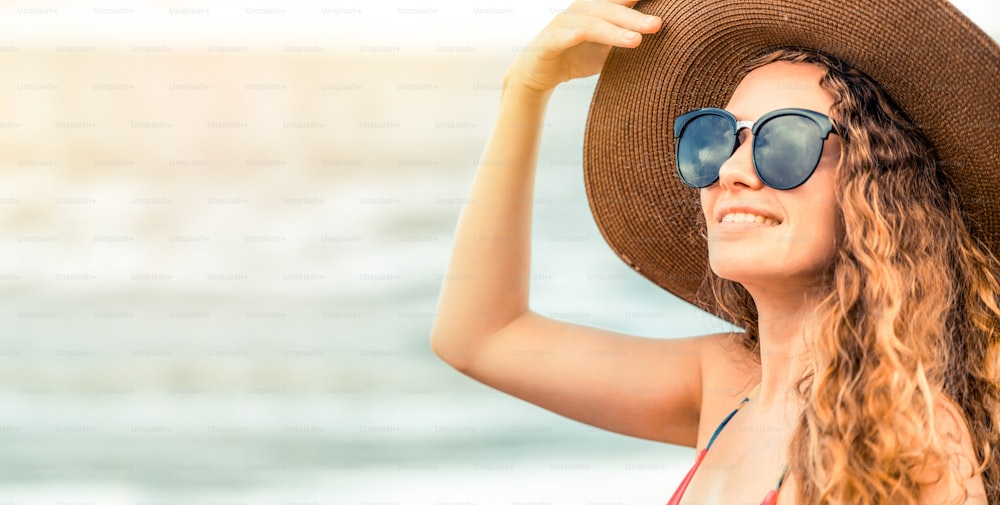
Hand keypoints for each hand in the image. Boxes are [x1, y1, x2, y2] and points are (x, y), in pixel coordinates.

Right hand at [505, 0, 661, 93]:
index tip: (664, 2)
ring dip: (614, 31)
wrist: (539, 73)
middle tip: (658, 25)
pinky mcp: (549, 40)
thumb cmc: (577, 57)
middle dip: (635, 17)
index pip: (623, 0)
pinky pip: (563, 36)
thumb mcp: (608, 48)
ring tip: (636, 41)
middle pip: (612, 10)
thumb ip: (628, 38)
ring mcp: (564, 23)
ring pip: (592, 23)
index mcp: (599, 9)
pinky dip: (574, 34)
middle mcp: (582, 10)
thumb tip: (658, 35)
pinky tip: (585, 36)